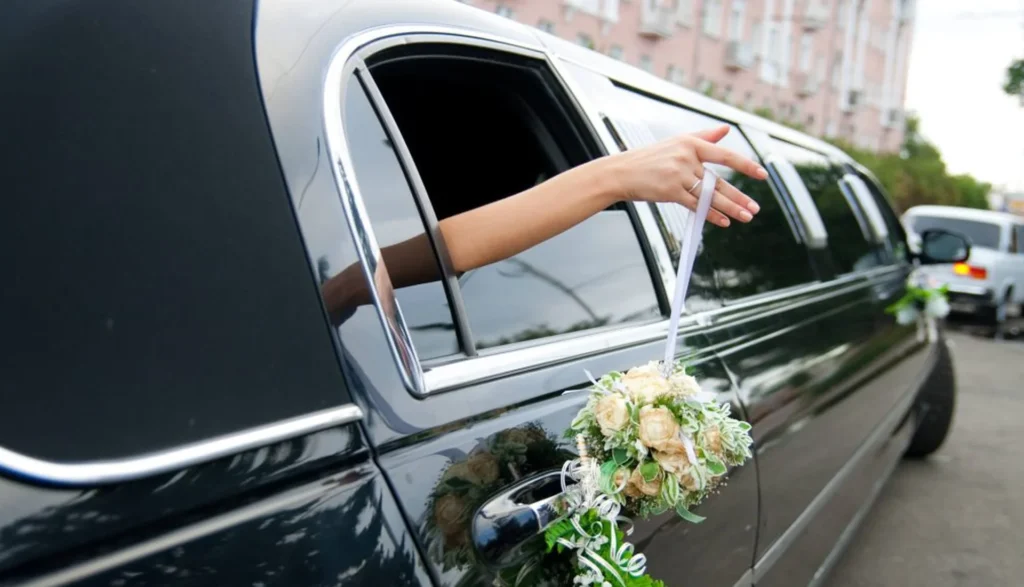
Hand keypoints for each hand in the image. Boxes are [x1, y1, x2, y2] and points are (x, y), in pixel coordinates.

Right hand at [601, 125, 767, 227]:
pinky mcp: (670, 192)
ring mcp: (678, 176)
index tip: (762, 174)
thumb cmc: (649, 158)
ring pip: (709, 196)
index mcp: (690, 143)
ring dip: (730, 208)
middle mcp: (686, 158)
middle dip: (739, 196)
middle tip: (755, 208)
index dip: (745, 165)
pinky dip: (711, 214)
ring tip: (746, 216)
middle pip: (719, 181)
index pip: (725, 155)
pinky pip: (695, 205)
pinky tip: (723, 221)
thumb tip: (725, 130)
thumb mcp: (676, 142)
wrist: (621, 172)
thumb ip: (704, 137)